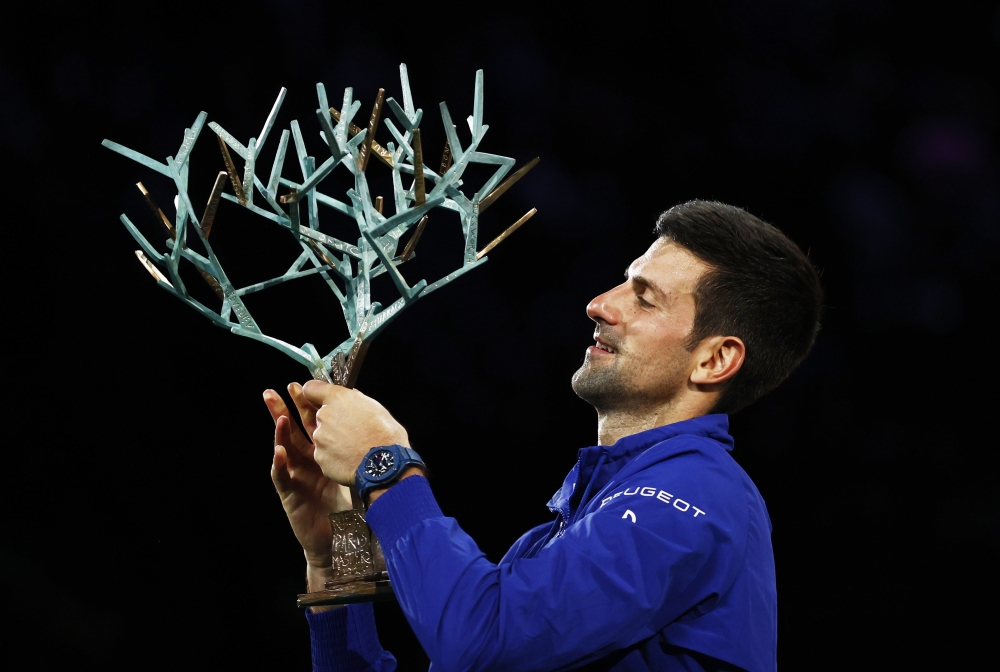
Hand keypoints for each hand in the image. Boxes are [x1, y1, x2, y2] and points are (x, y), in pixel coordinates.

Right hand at [264, 383, 352, 568]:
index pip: (311, 425)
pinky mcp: (291, 496)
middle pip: (292, 432)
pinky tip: (279, 452)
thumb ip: (359, 451)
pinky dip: (279, 464)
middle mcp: (306, 464)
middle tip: (275, 392)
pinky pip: (282, 478)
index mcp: (322, 455)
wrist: (343, 539)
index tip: (300, 385)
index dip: (304, 406)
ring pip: (284, 451)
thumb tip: (374, 423)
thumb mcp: (355, 472)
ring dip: (279, 433)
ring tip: (279, 417)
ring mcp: (296, 479)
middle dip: (283, 411)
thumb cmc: (350, 506)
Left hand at [302, 380, 409, 485]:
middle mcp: (324, 416)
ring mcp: (320, 438)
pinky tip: (350, 458)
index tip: (319, 398)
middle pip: (320, 415)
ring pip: (323, 436)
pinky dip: (335, 456)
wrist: (384, 465)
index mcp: (338, 398)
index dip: (315, 393)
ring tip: (354, 447)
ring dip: (334, 440)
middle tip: (351, 429)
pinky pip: (325, 454)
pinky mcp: (320, 457)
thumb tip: (350, 400)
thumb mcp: (375, 407)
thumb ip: (355, 401)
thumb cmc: (385, 435)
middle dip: (332, 421)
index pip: (311, 388)